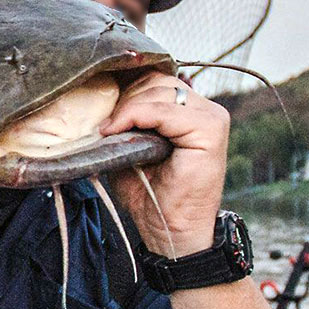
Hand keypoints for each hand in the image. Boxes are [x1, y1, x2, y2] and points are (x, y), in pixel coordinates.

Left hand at [100, 71, 230, 256]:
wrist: (170, 230)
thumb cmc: (149, 194)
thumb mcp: (130, 149)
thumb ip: (125, 122)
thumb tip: (97, 97)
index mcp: (189, 109)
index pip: (154, 78)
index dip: (124, 87)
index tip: (99, 104)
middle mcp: (205, 108)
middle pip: (155, 80)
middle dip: (123, 97)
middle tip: (103, 124)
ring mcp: (211, 117)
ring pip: (158, 90)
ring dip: (126, 107)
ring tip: (108, 131)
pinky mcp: (211, 130)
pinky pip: (164, 110)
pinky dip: (135, 115)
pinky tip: (115, 130)